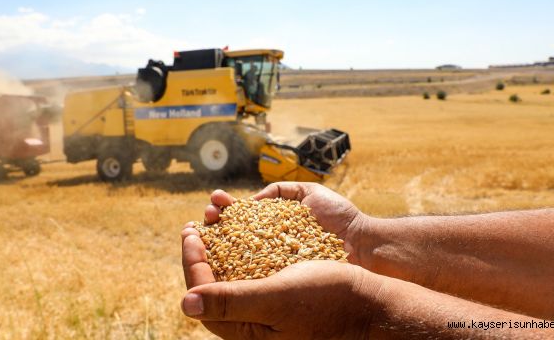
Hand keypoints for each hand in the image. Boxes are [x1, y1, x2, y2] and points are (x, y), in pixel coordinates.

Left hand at [180, 224, 383, 339]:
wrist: (369, 301)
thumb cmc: (328, 300)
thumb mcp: (276, 299)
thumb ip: (231, 301)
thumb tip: (185, 303)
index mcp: (246, 331)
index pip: (203, 296)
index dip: (192, 263)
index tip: (190, 233)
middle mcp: (252, 322)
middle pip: (212, 287)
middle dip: (200, 255)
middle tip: (193, 227)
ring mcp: (267, 309)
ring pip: (230, 277)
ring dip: (218, 250)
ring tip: (213, 225)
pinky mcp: (281, 295)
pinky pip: (251, 273)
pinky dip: (240, 252)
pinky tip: (241, 234)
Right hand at [203, 182, 368, 263]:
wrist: (362, 243)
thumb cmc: (339, 218)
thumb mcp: (308, 193)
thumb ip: (280, 190)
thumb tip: (253, 201)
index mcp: (272, 225)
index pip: (239, 217)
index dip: (224, 209)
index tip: (216, 200)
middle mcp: (267, 246)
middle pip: (229, 236)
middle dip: (213, 223)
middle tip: (208, 215)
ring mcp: (271, 267)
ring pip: (232, 257)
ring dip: (213, 242)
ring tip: (204, 228)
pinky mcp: (277, 284)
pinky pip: (248, 278)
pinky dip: (229, 267)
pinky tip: (216, 256)